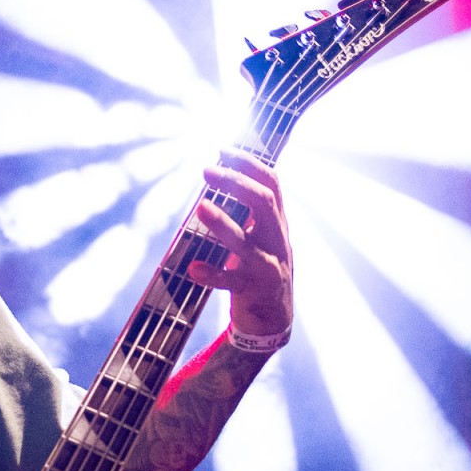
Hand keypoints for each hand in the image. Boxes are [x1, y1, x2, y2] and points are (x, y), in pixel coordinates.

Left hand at [188, 150, 293, 338]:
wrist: (274, 320)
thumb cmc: (261, 270)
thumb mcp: (263, 237)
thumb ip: (251, 211)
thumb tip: (225, 175)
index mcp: (278, 223)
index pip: (271, 184)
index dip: (250, 164)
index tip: (223, 149)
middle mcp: (277, 241)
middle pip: (263, 203)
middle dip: (235, 183)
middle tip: (206, 170)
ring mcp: (267, 266)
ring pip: (247, 243)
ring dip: (223, 224)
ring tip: (201, 207)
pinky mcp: (254, 291)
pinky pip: (231, 282)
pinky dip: (212, 274)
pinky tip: (192, 268)